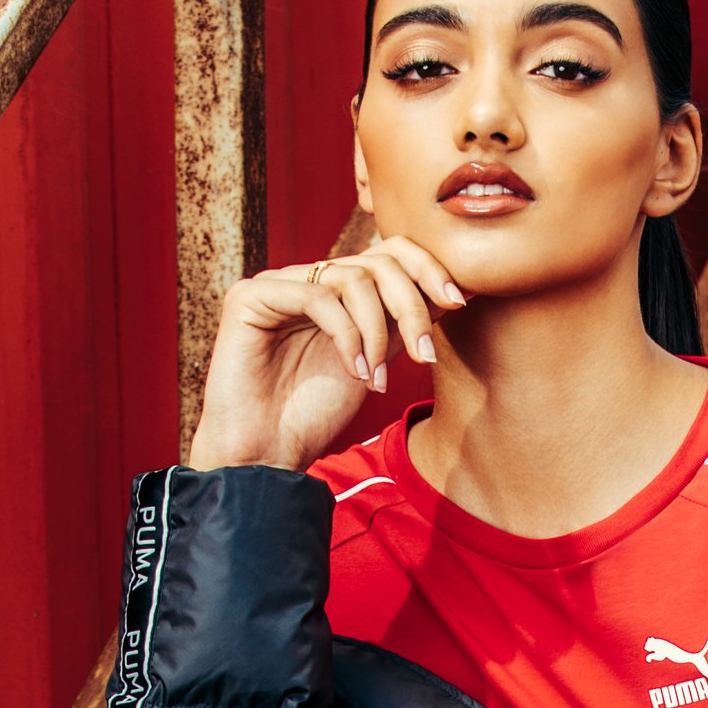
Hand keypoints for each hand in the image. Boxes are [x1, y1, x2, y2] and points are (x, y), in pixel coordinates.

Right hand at [185, 234, 467, 470]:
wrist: (266, 454)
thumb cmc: (314, 415)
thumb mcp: (375, 362)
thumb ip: (400, 325)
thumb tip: (453, 293)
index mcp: (334, 290)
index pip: (388, 253)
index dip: (426, 269)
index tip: (458, 303)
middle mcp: (306, 279)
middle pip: (376, 260)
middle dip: (411, 305)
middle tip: (425, 354)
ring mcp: (276, 284)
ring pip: (352, 278)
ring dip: (378, 331)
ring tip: (378, 377)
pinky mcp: (249, 297)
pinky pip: (318, 298)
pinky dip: (347, 336)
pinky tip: (355, 371)